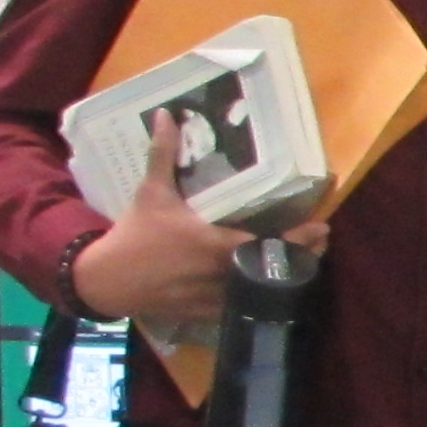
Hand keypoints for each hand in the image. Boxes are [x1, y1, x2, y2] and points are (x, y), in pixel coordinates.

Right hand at [69, 113, 328, 326]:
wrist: (104, 279)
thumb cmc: (132, 233)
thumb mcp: (150, 192)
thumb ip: (162, 154)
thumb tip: (167, 114)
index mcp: (211, 243)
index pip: (263, 243)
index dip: (296, 239)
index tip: (321, 228)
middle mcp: (218, 272)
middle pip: (270, 269)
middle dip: (299, 257)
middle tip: (320, 245)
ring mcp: (212, 296)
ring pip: (258, 290)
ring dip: (282, 278)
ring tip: (305, 263)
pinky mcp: (203, 312)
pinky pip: (238, 307)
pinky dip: (257, 297)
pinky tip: (272, 287)